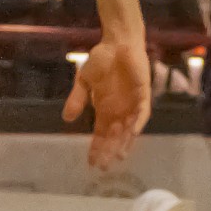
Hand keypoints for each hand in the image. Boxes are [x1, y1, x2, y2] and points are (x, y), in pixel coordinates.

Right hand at [66, 33, 152, 170]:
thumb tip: (66, 118)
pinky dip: (139, 122)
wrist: (117, 43)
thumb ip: (77, 99)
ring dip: (125, 142)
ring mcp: (132, 104)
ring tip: (119, 156)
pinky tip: (133, 132)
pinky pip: (143, 112)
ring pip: (130, 129)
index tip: (91, 163)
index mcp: (105, 110)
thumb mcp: (84, 81)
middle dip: (110, 151)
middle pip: (115, 137)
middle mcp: (120, 111)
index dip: (97, 149)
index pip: (101, 135)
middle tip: (104, 167)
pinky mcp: (143, 94)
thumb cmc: (102, 60)